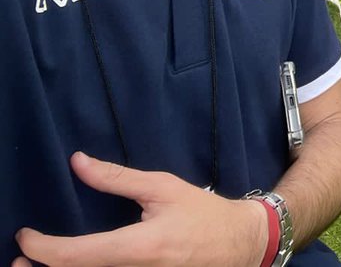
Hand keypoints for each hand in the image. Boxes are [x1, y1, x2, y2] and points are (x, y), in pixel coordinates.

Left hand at [14, 152, 266, 266]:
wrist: (239, 244)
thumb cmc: (202, 213)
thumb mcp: (162, 188)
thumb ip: (117, 179)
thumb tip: (77, 163)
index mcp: (139, 248)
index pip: (75, 256)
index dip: (42, 249)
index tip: (25, 238)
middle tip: (19, 260)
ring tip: (38, 265)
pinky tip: (74, 266)